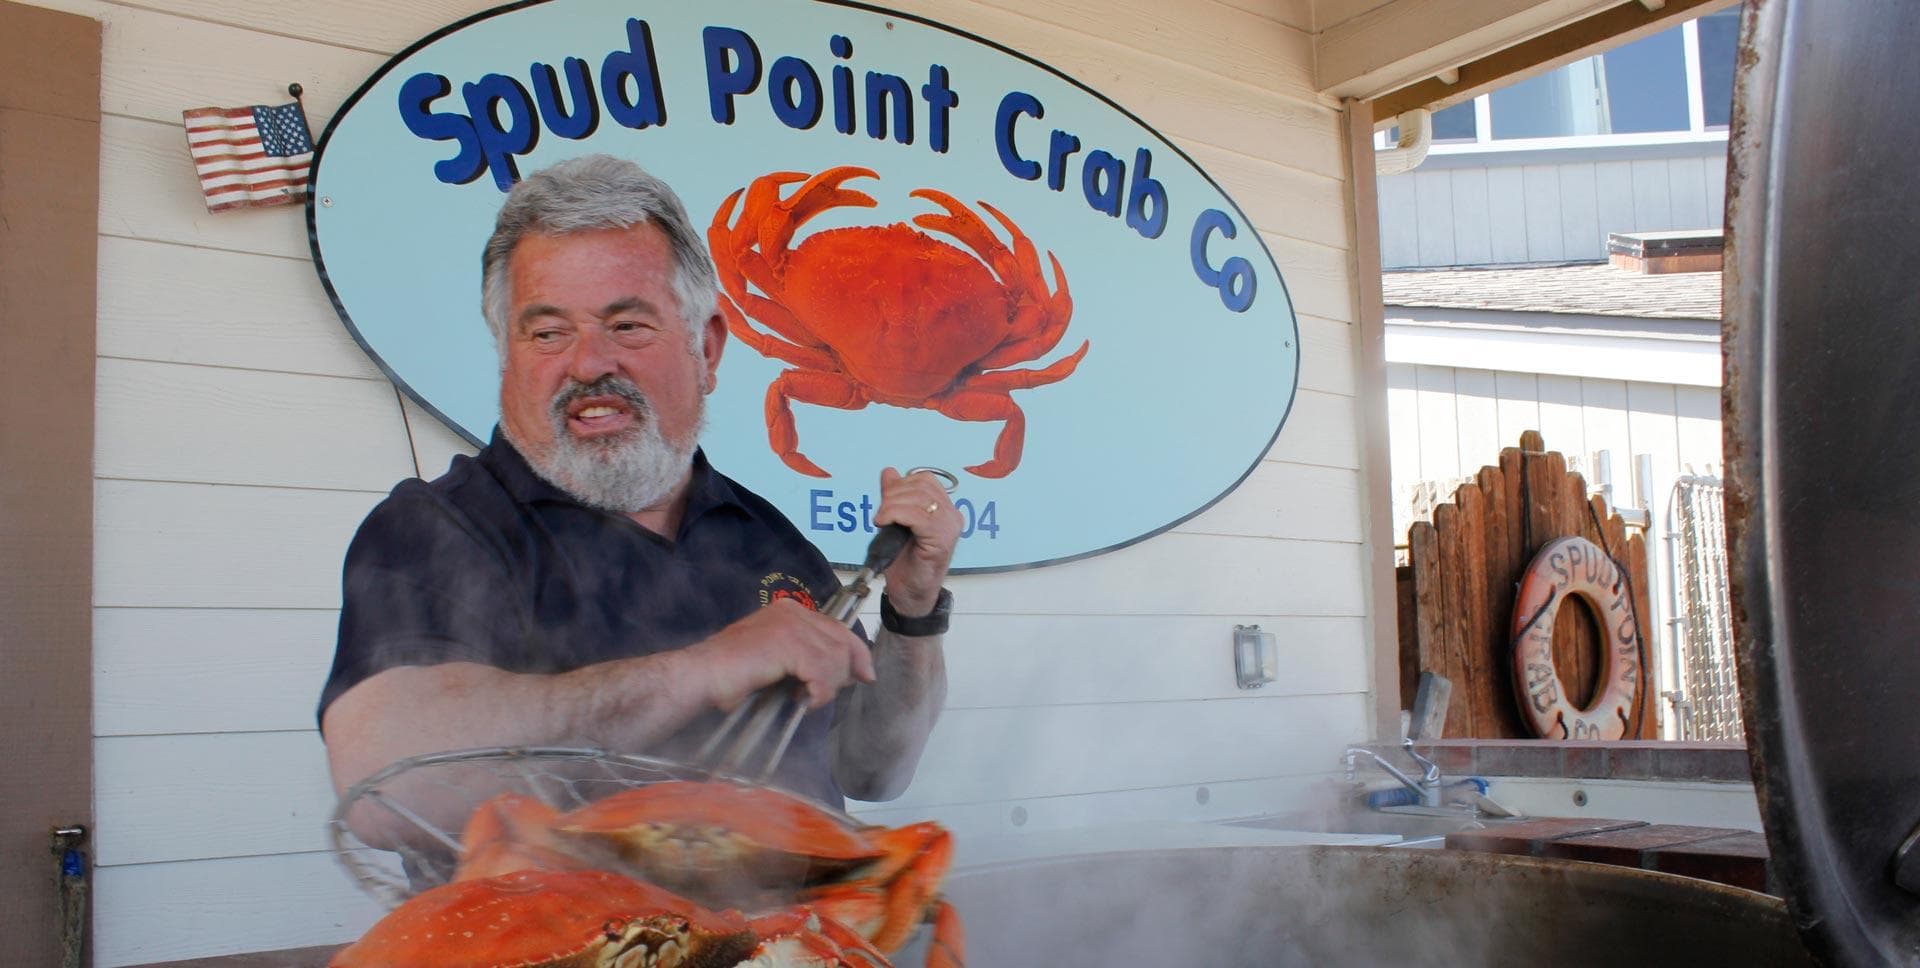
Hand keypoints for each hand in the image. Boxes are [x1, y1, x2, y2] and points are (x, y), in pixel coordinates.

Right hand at [687, 598, 874, 709]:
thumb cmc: (731, 674)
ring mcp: (790, 625)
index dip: (855, 651)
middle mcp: (792, 612)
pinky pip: (822, 671)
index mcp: (789, 610)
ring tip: (810, 699)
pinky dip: (820, 692)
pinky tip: (805, 702)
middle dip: (849, 668)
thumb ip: (803, 657)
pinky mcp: (787, 644)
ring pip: (835, 657)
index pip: (836, 628)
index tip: (864, 674)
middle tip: (843, 690)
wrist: (700, 675)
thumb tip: (842, 672)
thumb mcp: (774, 658)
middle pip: (842, 640)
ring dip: (829, 685)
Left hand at [871, 468, 961, 615]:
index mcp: (944, 509)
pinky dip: (896, 514)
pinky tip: (885, 523)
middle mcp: (952, 516)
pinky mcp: (942, 540)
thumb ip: (895, 497)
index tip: (886, 500)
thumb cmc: (906, 563)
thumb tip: (889, 472)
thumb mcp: (897, 522)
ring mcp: (949, 527)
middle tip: (881, 513)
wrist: (910, 594)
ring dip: (892, 505)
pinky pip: (918, 516)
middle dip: (893, 494)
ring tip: (882, 520)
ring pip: (919, 498)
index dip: (901, 483)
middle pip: (921, 485)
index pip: (925, 480)